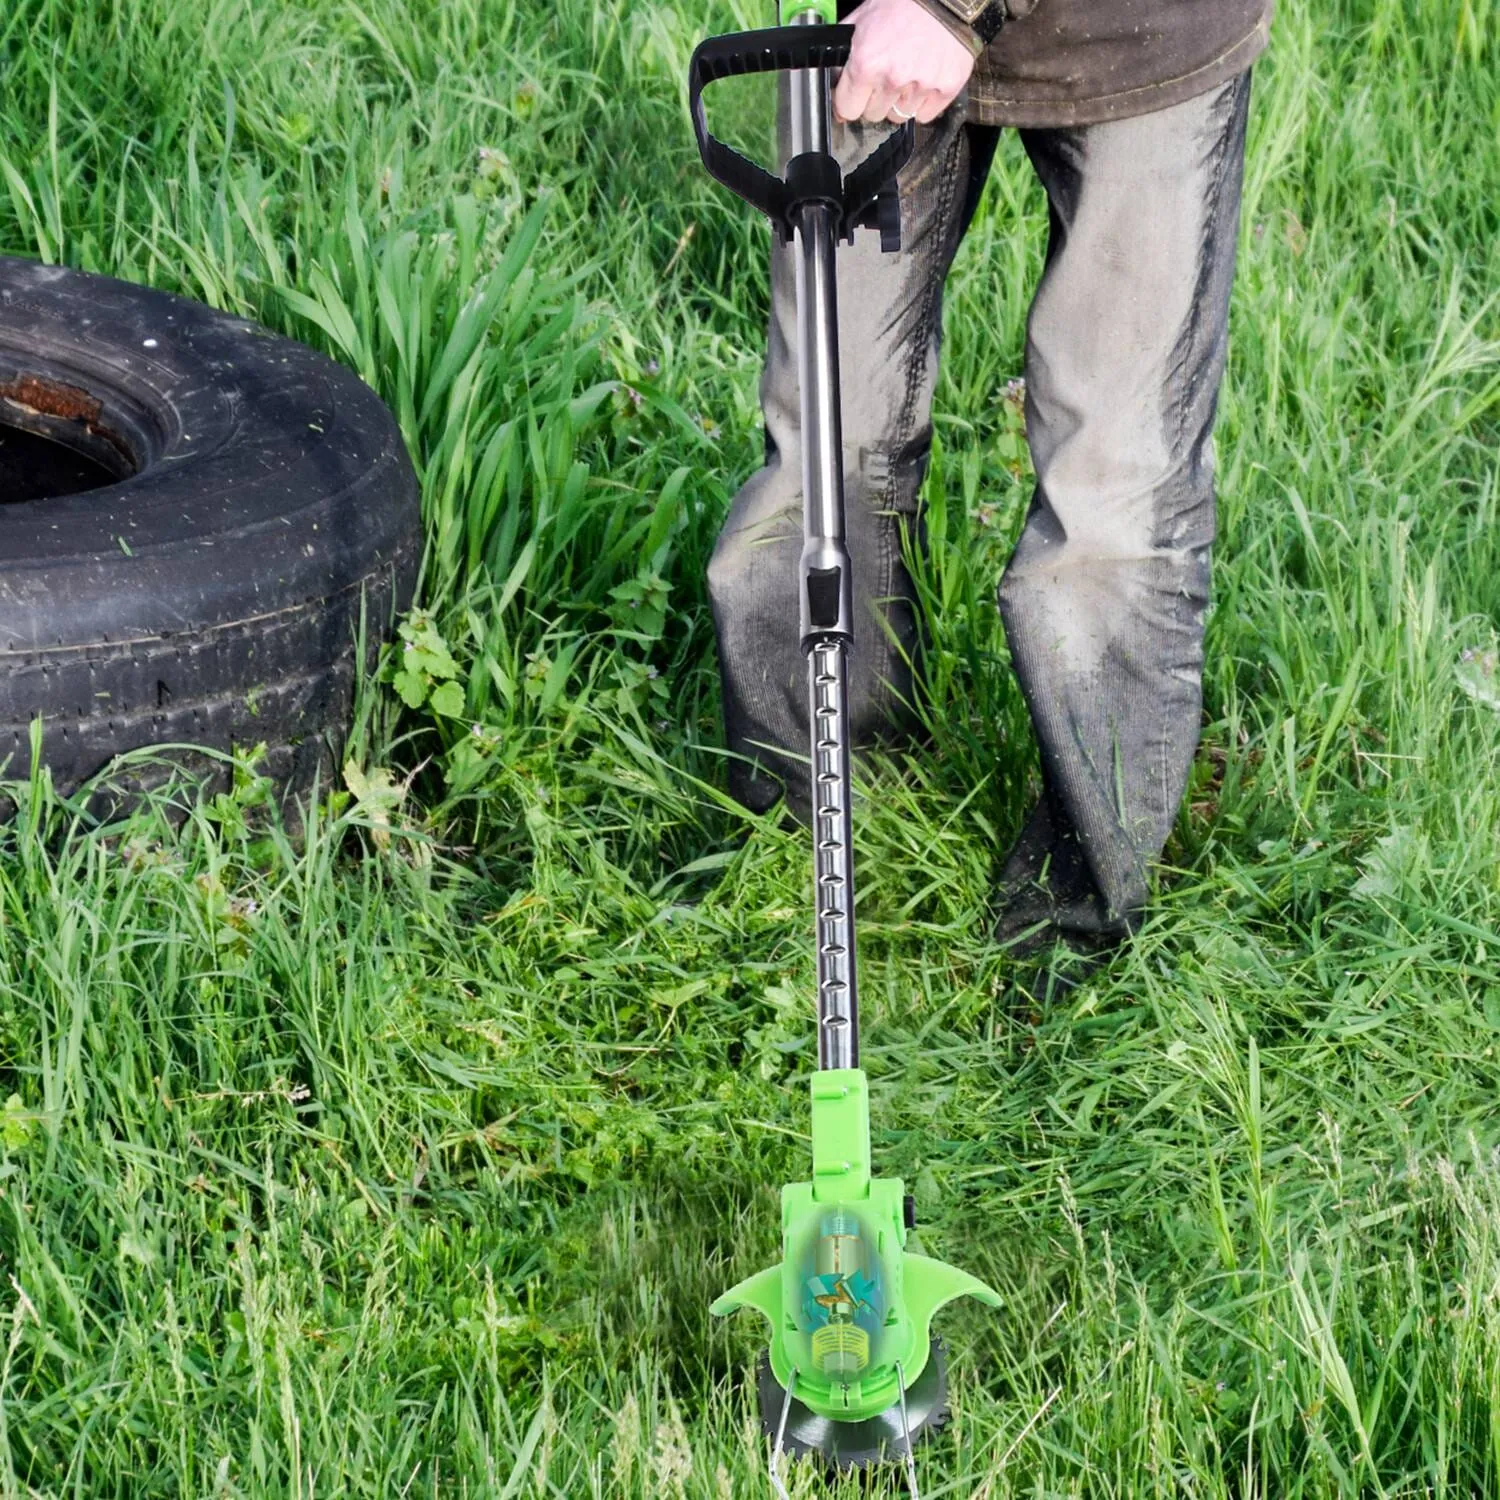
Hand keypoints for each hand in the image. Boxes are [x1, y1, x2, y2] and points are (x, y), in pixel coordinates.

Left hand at [832, 0, 976, 125]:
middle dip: (875, 99)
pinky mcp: (945, 89)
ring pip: (899, 116)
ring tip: (907, 74)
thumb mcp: (863, 19)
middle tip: (886, 75)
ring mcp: (921, 87)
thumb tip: (836, 83)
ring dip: (899, 101)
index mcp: (867, 63)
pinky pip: (924, 115)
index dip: (850, 101)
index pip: (848, 109)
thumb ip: (846, 53)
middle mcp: (893, 79)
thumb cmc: (902, 2)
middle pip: (873, 115)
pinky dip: (922, 103)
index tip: (855, 95)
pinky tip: (923, 80)